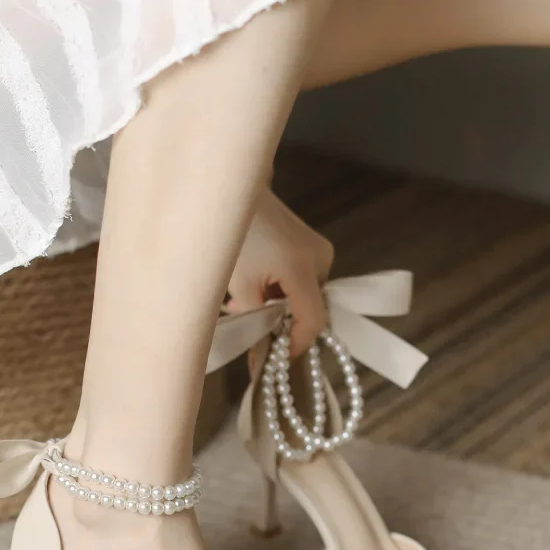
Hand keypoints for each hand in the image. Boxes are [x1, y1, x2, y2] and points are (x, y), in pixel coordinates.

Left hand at [227, 187, 333, 358]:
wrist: (229, 192)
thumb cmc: (230, 235)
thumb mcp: (240, 285)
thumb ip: (256, 321)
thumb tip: (263, 355)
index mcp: (303, 266)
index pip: (314, 320)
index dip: (296, 345)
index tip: (275, 357)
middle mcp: (320, 257)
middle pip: (309, 308)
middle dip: (281, 323)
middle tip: (249, 323)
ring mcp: (318, 248)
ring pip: (304, 295)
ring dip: (277, 306)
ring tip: (244, 301)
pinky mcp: (311, 243)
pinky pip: (301, 279)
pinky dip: (280, 289)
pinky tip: (254, 285)